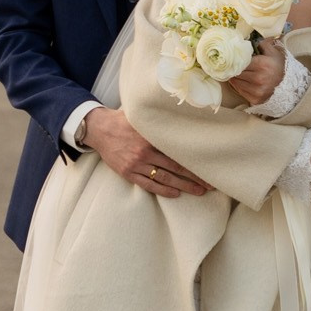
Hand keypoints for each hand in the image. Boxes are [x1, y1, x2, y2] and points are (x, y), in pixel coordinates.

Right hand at [81, 107, 209, 196]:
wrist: (99, 128)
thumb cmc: (123, 120)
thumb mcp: (142, 117)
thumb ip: (160, 121)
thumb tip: (183, 117)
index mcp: (150, 136)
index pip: (177, 151)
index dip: (194, 160)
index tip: (209, 165)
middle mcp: (144, 151)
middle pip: (175, 167)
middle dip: (194, 177)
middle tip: (211, 184)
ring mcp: (135, 164)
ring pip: (164, 178)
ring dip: (183, 186)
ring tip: (199, 191)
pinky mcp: (127, 173)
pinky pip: (147, 184)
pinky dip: (162, 190)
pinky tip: (175, 193)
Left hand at [226, 35, 286, 106]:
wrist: (288, 86)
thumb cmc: (278, 67)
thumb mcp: (273, 52)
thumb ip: (262, 44)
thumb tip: (249, 40)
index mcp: (262, 65)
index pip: (240, 62)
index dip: (235, 60)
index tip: (232, 58)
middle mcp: (259, 79)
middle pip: (236, 72)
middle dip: (234, 68)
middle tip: (231, 65)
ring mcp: (257, 91)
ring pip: (235, 82)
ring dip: (234, 77)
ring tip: (236, 73)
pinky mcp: (255, 99)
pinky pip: (239, 91)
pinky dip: (238, 86)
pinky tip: (241, 81)